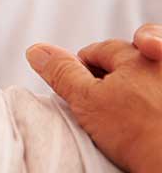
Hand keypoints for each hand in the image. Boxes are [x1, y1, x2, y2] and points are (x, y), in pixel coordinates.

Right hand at [26, 24, 161, 171]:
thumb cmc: (140, 135)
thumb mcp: (87, 101)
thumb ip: (62, 72)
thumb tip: (36, 51)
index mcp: (139, 54)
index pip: (99, 50)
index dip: (80, 67)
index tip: (76, 87)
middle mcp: (161, 59)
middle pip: (125, 57)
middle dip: (109, 71)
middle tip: (101, 98)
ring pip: (146, 71)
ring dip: (133, 82)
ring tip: (125, 108)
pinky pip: (158, 88)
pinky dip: (151, 94)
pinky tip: (147, 113)